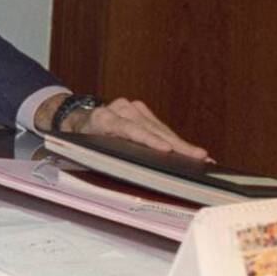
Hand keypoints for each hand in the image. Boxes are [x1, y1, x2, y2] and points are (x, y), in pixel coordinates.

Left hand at [37, 94, 208, 159]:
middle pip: (150, 128)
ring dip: (178, 142)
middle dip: (176, 144)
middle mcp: (117, 108)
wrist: (77, 120)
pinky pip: (157, 125)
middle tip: (198, 156)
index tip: (167, 149)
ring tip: (199, 155)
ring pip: (157, 126)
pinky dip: (171, 137)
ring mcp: (129, 106)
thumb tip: (136, 169)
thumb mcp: (89, 149)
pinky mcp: (138, 108)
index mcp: (102, 118)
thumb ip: (109, 156)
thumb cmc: (83, 139)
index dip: (149, 140)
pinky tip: (185, 148)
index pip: (129, 129)